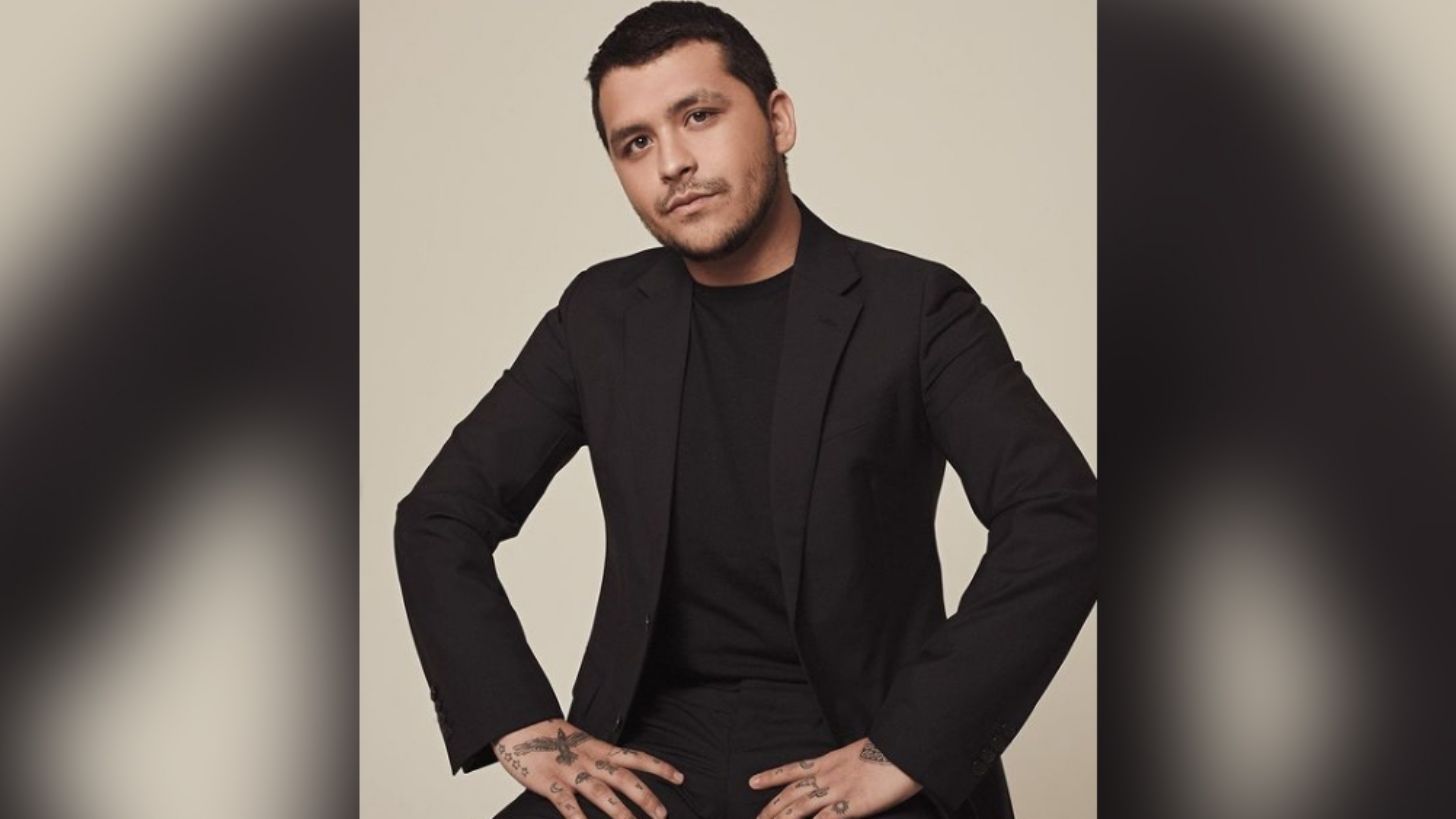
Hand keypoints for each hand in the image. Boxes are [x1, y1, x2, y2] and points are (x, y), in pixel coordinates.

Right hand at [494, 717, 686, 818]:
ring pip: (600, 792)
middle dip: (645, 797)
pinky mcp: (548, 781)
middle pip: (623, 778)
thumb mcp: (582, 742)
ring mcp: (569, 770)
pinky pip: (565, 803)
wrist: (520, 723)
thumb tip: (621, 773)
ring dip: (619, 811)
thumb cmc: (551, 737)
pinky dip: (577, 818)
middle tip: (662, 814)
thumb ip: (600, 757)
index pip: (635, 757)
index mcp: (599, 748)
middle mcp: (589, 759)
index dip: (659, 767)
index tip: (679, 777)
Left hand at [747, 738, 921, 818]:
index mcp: (830, 760)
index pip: (794, 769)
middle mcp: (828, 776)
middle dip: (771, 808)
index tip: (752, 782)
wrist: (906, 747)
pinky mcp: (853, 805)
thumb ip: (845, 763)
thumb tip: (840, 770)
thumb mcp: (860, 751)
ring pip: (800, 808)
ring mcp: (839, 791)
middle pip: (792, 793)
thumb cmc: (890, 748)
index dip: (772, 777)